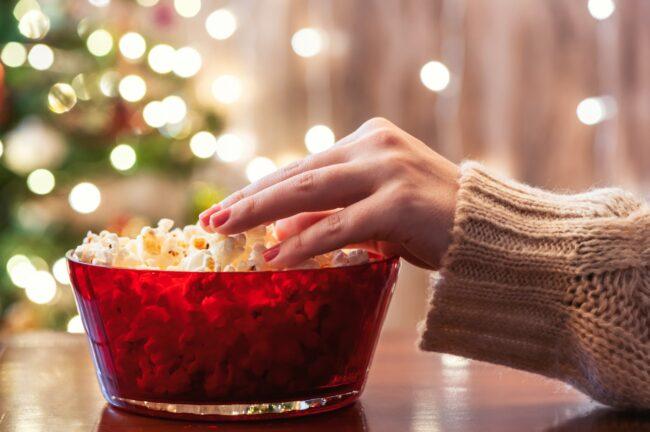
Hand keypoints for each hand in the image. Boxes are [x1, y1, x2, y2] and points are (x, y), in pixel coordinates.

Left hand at [198, 118, 459, 269]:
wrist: (493, 234)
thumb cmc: (433, 223)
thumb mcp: (376, 214)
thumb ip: (331, 214)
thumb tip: (278, 231)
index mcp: (368, 140)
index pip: (303, 166)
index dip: (262, 189)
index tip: (228, 207)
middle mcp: (374, 146)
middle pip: (297, 175)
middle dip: (249, 199)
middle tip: (210, 219)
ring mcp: (387, 170)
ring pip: (308, 193)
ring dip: (261, 214)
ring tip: (224, 231)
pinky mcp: (398, 203)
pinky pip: (338, 226)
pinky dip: (303, 242)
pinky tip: (274, 257)